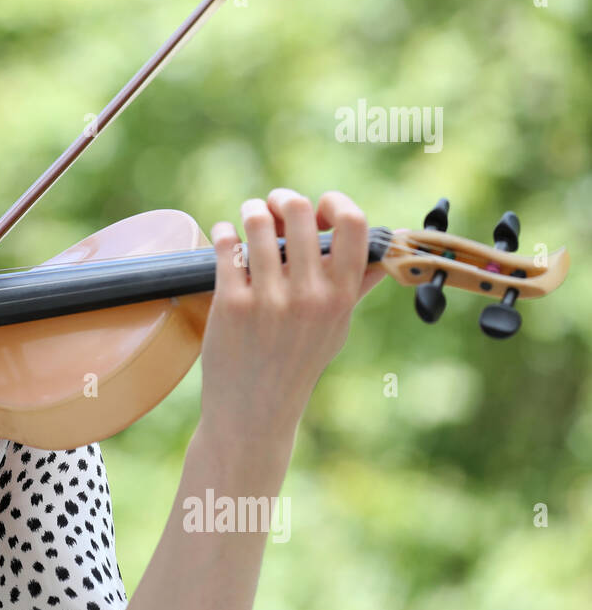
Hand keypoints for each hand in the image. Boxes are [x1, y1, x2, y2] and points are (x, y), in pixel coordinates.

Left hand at [199, 189, 397, 447]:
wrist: (255, 410)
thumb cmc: (297, 364)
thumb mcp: (336, 329)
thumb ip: (355, 288)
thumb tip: (384, 255)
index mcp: (340, 296)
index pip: (353, 225)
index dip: (335, 202)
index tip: (320, 205)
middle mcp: (308, 296)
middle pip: (300, 212)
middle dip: (283, 198)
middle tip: (273, 204)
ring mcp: (268, 299)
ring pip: (258, 224)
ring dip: (251, 210)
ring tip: (248, 214)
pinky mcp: (231, 305)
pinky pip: (227, 248)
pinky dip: (225, 232)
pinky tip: (226, 233)